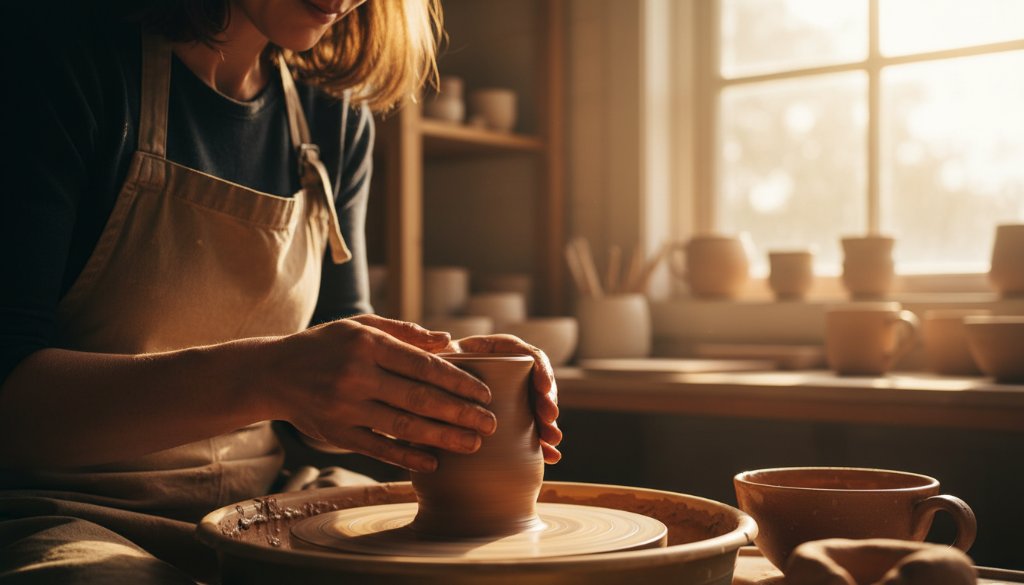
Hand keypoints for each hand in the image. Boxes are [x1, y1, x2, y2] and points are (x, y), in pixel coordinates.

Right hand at [266, 314, 497, 471]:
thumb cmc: (326, 345)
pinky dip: (407, 457)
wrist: (274, 372)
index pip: (424, 365)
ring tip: (472, 444)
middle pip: (419, 398)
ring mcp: (345, 407)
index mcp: (368, 344)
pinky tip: (433, 462)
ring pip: (403, 426)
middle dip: (460, 413)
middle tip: (490, 424)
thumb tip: (448, 340)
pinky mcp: (337, 433)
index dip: (458, 382)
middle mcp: (357, 375)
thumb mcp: (361, 326)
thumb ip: (405, 333)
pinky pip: (378, 448)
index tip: (484, 394)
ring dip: (443, 437)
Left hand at [438, 334, 562, 463]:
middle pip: (536, 384)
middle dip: (547, 403)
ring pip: (537, 409)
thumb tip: (446, 341)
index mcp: (495, 351)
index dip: (541, 370)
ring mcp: (509, 398)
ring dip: (548, 425)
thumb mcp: (432, 358)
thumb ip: (435, 348)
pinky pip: (529, 431)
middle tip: (549, 421)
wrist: (419, 397)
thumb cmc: (425, 373)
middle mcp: (507, 373)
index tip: (544, 388)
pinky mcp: (507, 421)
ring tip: (551, 442)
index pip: (526, 355)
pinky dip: (541, 444)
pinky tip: (550, 457)